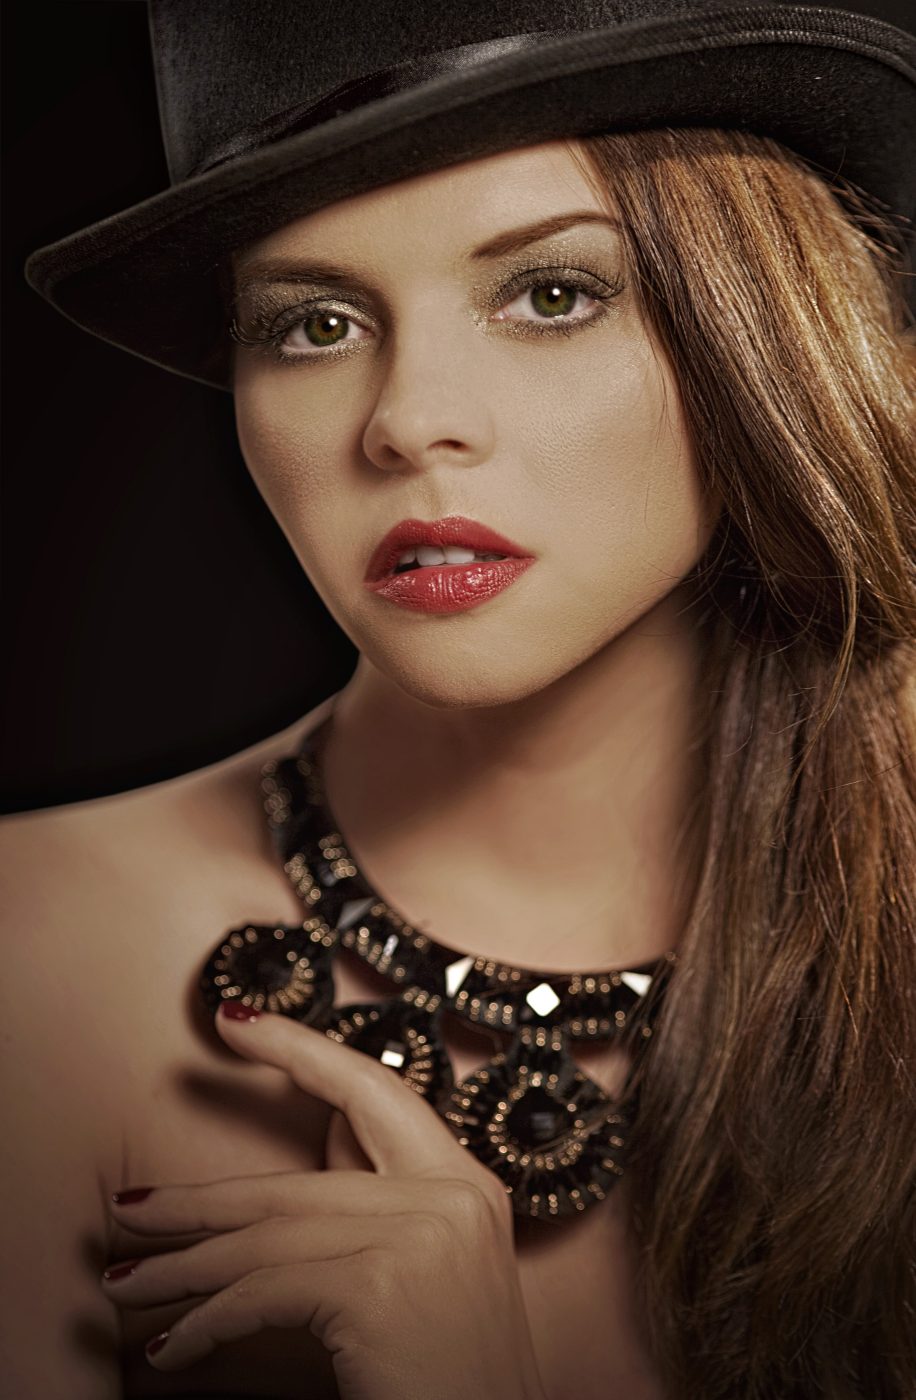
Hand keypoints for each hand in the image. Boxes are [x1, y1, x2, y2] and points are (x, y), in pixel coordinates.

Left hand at [102, 1003, 547, 1399]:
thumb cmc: (457, 1377)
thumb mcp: (436, 1270)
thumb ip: (386, 1202)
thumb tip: (326, 1143)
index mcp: (465, 1183)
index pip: (372, 1089)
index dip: (299, 1050)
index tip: (237, 1021)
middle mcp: (450, 1195)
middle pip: (295, 1183)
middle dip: (200, 1203)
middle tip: (131, 1207)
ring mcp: (418, 1236)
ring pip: (267, 1238)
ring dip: (182, 1268)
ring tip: (126, 1283)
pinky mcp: (379, 1285)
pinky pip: (263, 1293)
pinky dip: (207, 1322)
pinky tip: (176, 1348)